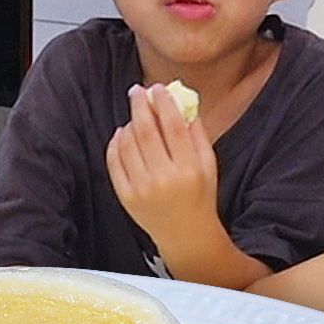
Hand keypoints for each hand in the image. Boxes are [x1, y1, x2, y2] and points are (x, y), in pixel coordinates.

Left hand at [105, 83, 220, 251]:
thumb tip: (182, 103)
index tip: (158, 88)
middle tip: (137, 91)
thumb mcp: (209, 165)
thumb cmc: (200, 196)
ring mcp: (141, 189)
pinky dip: (116, 144)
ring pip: (128, 144)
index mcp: (188, 169)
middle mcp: (164, 179)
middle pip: (146, 132)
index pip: (173, 126)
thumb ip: (198, 134)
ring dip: (129, 124)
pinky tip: (122, 135)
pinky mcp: (126, 197)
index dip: (164, 103)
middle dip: (140, 106)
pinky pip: (114, 163)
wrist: (186, 234)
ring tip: (134, 117)